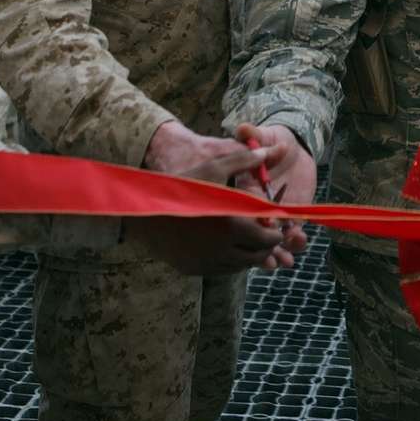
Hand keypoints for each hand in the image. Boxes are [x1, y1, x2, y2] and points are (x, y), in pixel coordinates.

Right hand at [140, 120, 308, 269]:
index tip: (273, 221)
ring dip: (250, 252)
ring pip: (242, 265)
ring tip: (247, 235)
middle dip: (266, 244)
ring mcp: (208, 263)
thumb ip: (244, 161)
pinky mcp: (195, 269)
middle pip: (259, 255)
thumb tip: (270, 151)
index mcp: (234, 226)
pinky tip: (227, 243)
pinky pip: (223, 269)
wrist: (143, 211)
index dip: (276, 230)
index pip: (270, 238)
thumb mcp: (213, 168)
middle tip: (265, 231)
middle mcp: (223, 251)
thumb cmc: (181, 186)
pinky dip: (232, 259)